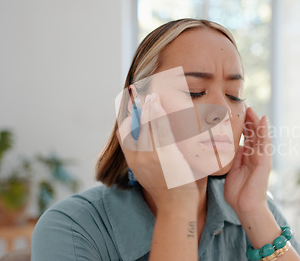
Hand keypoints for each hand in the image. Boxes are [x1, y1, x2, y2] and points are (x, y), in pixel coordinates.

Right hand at [117, 91, 198, 209]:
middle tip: (139, 94)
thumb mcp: (150, 172)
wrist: (176, 205)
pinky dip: (158, 114)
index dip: (125, 119)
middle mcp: (138, 157)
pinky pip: (160, 129)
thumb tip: (147, 139)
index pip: (123, 135)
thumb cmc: (168, 189)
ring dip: (148, 107)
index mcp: (133, 162)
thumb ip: (147, 156)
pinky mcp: (165, 154)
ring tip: (150, 95)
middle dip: (136, 109)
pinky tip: (158, 105)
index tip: (130, 107)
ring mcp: (151, 155)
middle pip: (133, 126)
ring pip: (146, 125)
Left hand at [224, 107, 271, 215]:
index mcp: (247, 158)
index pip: (246, 138)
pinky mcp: (265, 161)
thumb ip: (233, 159)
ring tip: (251, 109)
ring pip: (259, 136)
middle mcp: (256, 156)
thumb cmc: (238, 194)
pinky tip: (263, 120)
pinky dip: (264, 131)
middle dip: (248, 121)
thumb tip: (234, 147)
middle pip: (253, 134)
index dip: (242, 126)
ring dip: (256, 122)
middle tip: (243, 106)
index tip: (236, 114)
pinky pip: (265, 143)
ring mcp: (262, 158)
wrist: (246, 208)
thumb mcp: (231, 172)